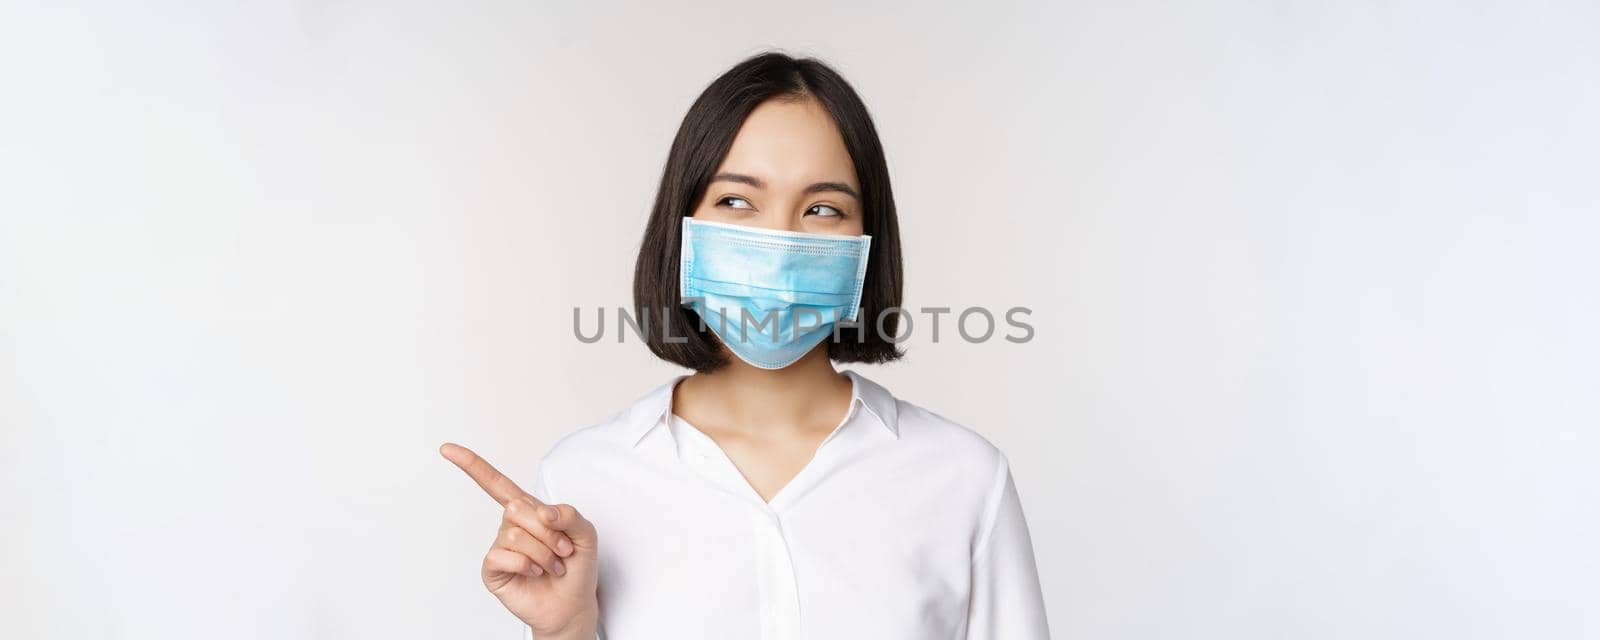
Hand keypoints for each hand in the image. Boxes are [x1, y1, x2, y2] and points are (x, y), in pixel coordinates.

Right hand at [440, 443, 598, 637]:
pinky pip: (502, 556)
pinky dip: (526, 564)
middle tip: (563, 550)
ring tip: (553, 566)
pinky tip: (535, 572)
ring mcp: (500, 547)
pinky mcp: (493, 569)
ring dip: (544, 552)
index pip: (496, 483)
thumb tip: (542, 512)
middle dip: (548, 531)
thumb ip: (569, 514)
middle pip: (516, 507)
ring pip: (515, 534)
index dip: (472, 465)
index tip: (446, 449)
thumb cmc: (577, 567)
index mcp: (529, 510)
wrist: (573, 604)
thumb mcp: (585, 533)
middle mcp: (510, 525)